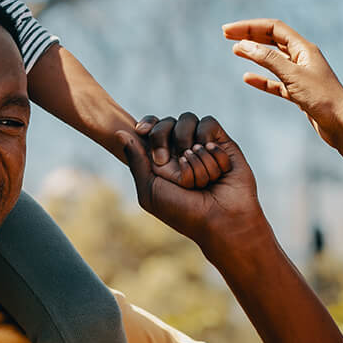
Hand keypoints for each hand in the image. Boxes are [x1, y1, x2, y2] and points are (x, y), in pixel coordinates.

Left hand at [119, 114, 268, 255]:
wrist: (222, 221)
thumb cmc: (183, 212)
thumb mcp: (150, 191)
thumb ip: (136, 161)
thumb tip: (120, 133)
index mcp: (162, 159)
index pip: (152, 127)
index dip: (148, 124)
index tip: (142, 131)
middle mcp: (181, 150)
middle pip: (167, 121)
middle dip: (164, 138)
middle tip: (171, 163)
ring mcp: (202, 145)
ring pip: (189, 121)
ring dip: (192, 153)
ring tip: (201, 177)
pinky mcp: (223, 143)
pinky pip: (209, 125)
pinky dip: (210, 148)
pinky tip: (217, 168)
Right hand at [223, 19, 342, 151]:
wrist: (342, 125)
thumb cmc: (323, 99)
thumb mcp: (292, 76)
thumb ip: (268, 60)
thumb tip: (245, 44)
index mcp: (304, 48)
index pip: (273, 28)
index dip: (249, 27)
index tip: (228, 31)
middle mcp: (303, 58)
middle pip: (272, 40)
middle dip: (250, 36)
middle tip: (227, 35)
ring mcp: (301, 75)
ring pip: (273, 60)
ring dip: (254, 54)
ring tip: (236, 51)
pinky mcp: (299, 93)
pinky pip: (276, 82)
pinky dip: (262, 79)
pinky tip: (248, 78)